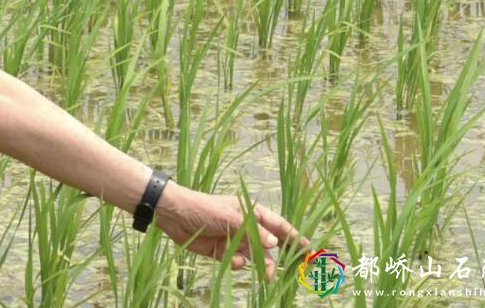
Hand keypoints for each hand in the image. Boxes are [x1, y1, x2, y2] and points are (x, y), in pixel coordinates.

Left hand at [154, 183, 308, 279]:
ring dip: (262, 266)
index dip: (294, 236)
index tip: (310, 248)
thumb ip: (253, 232)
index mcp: (251, 212)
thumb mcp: (231, 218)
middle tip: (297, 269)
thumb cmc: (204, 208)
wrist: (174, 215)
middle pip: (271, 243)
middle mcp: (245, 227)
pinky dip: (237, 263)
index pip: (279, 225)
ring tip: (267, 276)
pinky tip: (232, 260)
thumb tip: (275, 242)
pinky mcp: (222, 251)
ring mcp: (234, 239)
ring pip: (255, 257)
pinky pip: (237, 262)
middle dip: (283, 255)